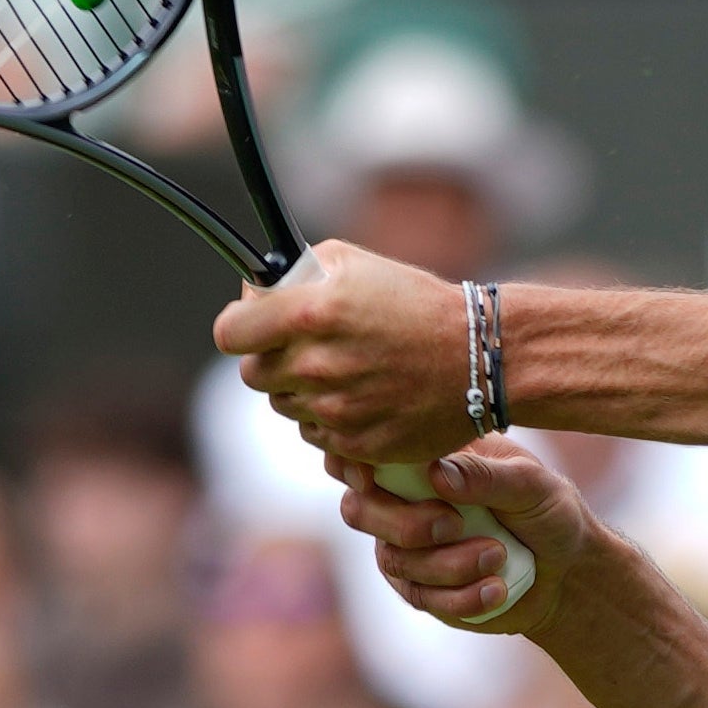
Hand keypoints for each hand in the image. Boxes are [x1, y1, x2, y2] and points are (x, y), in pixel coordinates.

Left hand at [217, 236, 475, 477]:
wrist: (477, 357)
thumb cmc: (415, 302)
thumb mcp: (352, 262)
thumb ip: (291, 272)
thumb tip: (252, 293)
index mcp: (309, 313)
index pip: (230, 334)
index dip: (240, 327)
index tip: (253, 325)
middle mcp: (314, 365)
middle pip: (252, 374)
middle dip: (271, 359)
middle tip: (305, 347)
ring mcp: (333, 410)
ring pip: (283, 405)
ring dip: (300, 390)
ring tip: (343, 369)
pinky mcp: (353, 445)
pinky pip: (314, 434)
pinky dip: (328, 418)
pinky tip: (360, 396)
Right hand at [339, 439, 580, 631]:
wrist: (568, 572)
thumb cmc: (549, 512)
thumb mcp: (532, 485)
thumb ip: (486, 476)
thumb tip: (435, 473)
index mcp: (424, 459)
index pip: (364, 454)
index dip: (351, 465)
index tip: (370, 479)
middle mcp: (404, 501)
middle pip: (359, 510)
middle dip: (403, 523)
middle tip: (455, 524)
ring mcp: (408, 549)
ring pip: (393, 559)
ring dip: (448, 563)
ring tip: (498, 554)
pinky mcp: (423, 591)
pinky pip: (422, 598)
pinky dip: (461, 597)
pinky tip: (496, 589)